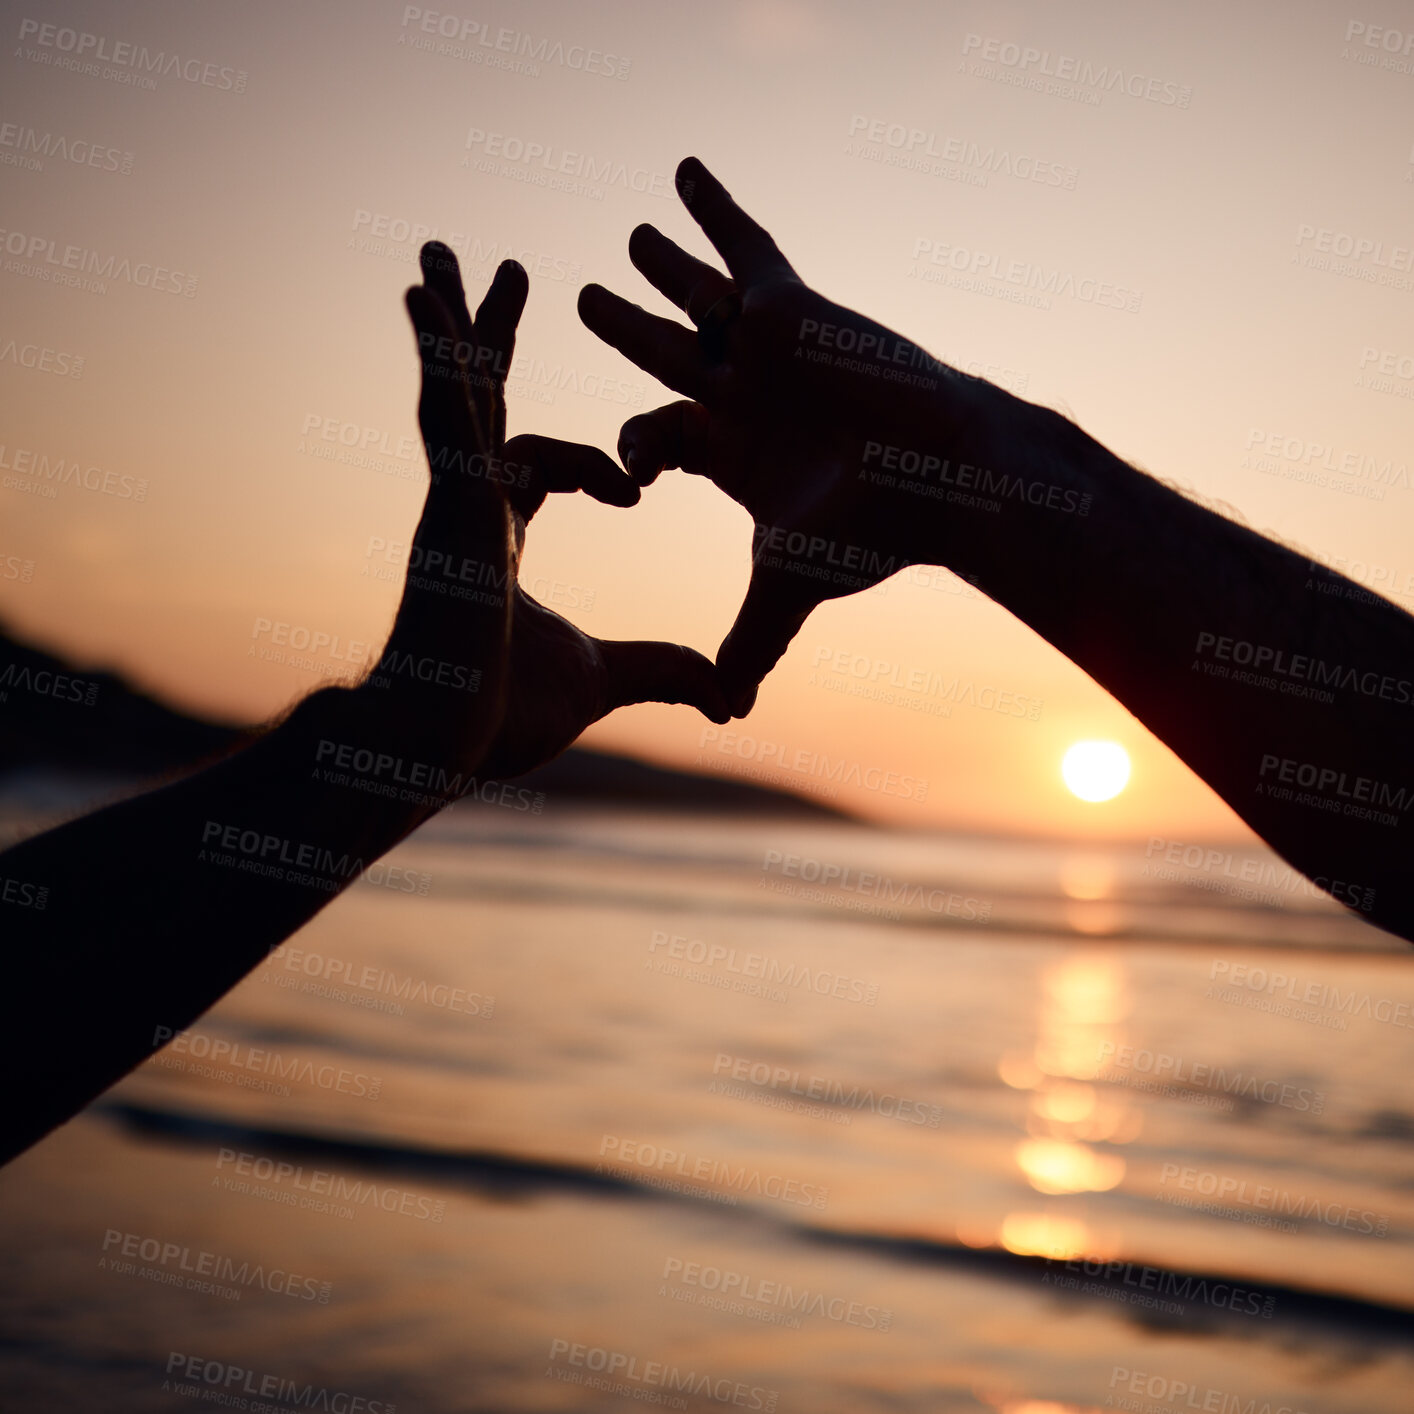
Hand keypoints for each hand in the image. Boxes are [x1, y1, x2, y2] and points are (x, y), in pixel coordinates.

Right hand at [374, 242, 726, 798]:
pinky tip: (424, 299)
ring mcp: (453, 504)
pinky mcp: (446, 508)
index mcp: (502, 539)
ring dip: (451, 322)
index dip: (593, 465)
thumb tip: (730, 696)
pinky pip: (442, 415)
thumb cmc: (498, 718)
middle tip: (504, 272)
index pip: (541, 466)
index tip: (635, 487)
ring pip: (454, 394)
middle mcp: (473, 509)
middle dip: (492, 340)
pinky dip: (435, 357)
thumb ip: (662, 671)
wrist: (439, 747)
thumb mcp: (604, 680)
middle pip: (486, 403)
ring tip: (440, 253)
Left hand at [577, 157, 989, 715]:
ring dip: (663, 266)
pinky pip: (744, 246)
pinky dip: (715, 207)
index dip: (629, 447)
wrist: (942, 477)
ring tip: (631, 237)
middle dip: (626, 328)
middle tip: (581, 298)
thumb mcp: (787, 585)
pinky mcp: (790, 305)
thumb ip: (748, 640)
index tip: (626, 473)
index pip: (656, 435)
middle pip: (664, 356)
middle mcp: (742, 395)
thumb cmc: (870, 533)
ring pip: (698, 297)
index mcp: (730, 454)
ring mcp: (764, 348)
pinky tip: (683, 168)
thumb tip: (725, 712)